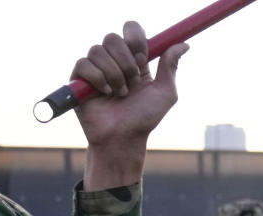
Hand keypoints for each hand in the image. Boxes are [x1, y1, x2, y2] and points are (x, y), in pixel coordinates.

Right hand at [72, 22, 187, 189]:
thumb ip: (170, 66)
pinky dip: (98, 79)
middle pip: (113, 38)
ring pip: (98, 50)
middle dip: (125, 61)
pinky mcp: (78, 79)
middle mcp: (113, 60)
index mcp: (134, 59)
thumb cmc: (144, 118)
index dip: (136, 39)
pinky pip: (84, 63)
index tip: (143, 58)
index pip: (131, 30)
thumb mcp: (165, 93)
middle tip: (133, 82)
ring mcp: (95, 68)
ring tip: (120, 94)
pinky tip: (105, 94)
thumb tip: (184, 44)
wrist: (123, 138)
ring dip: (114, 74)